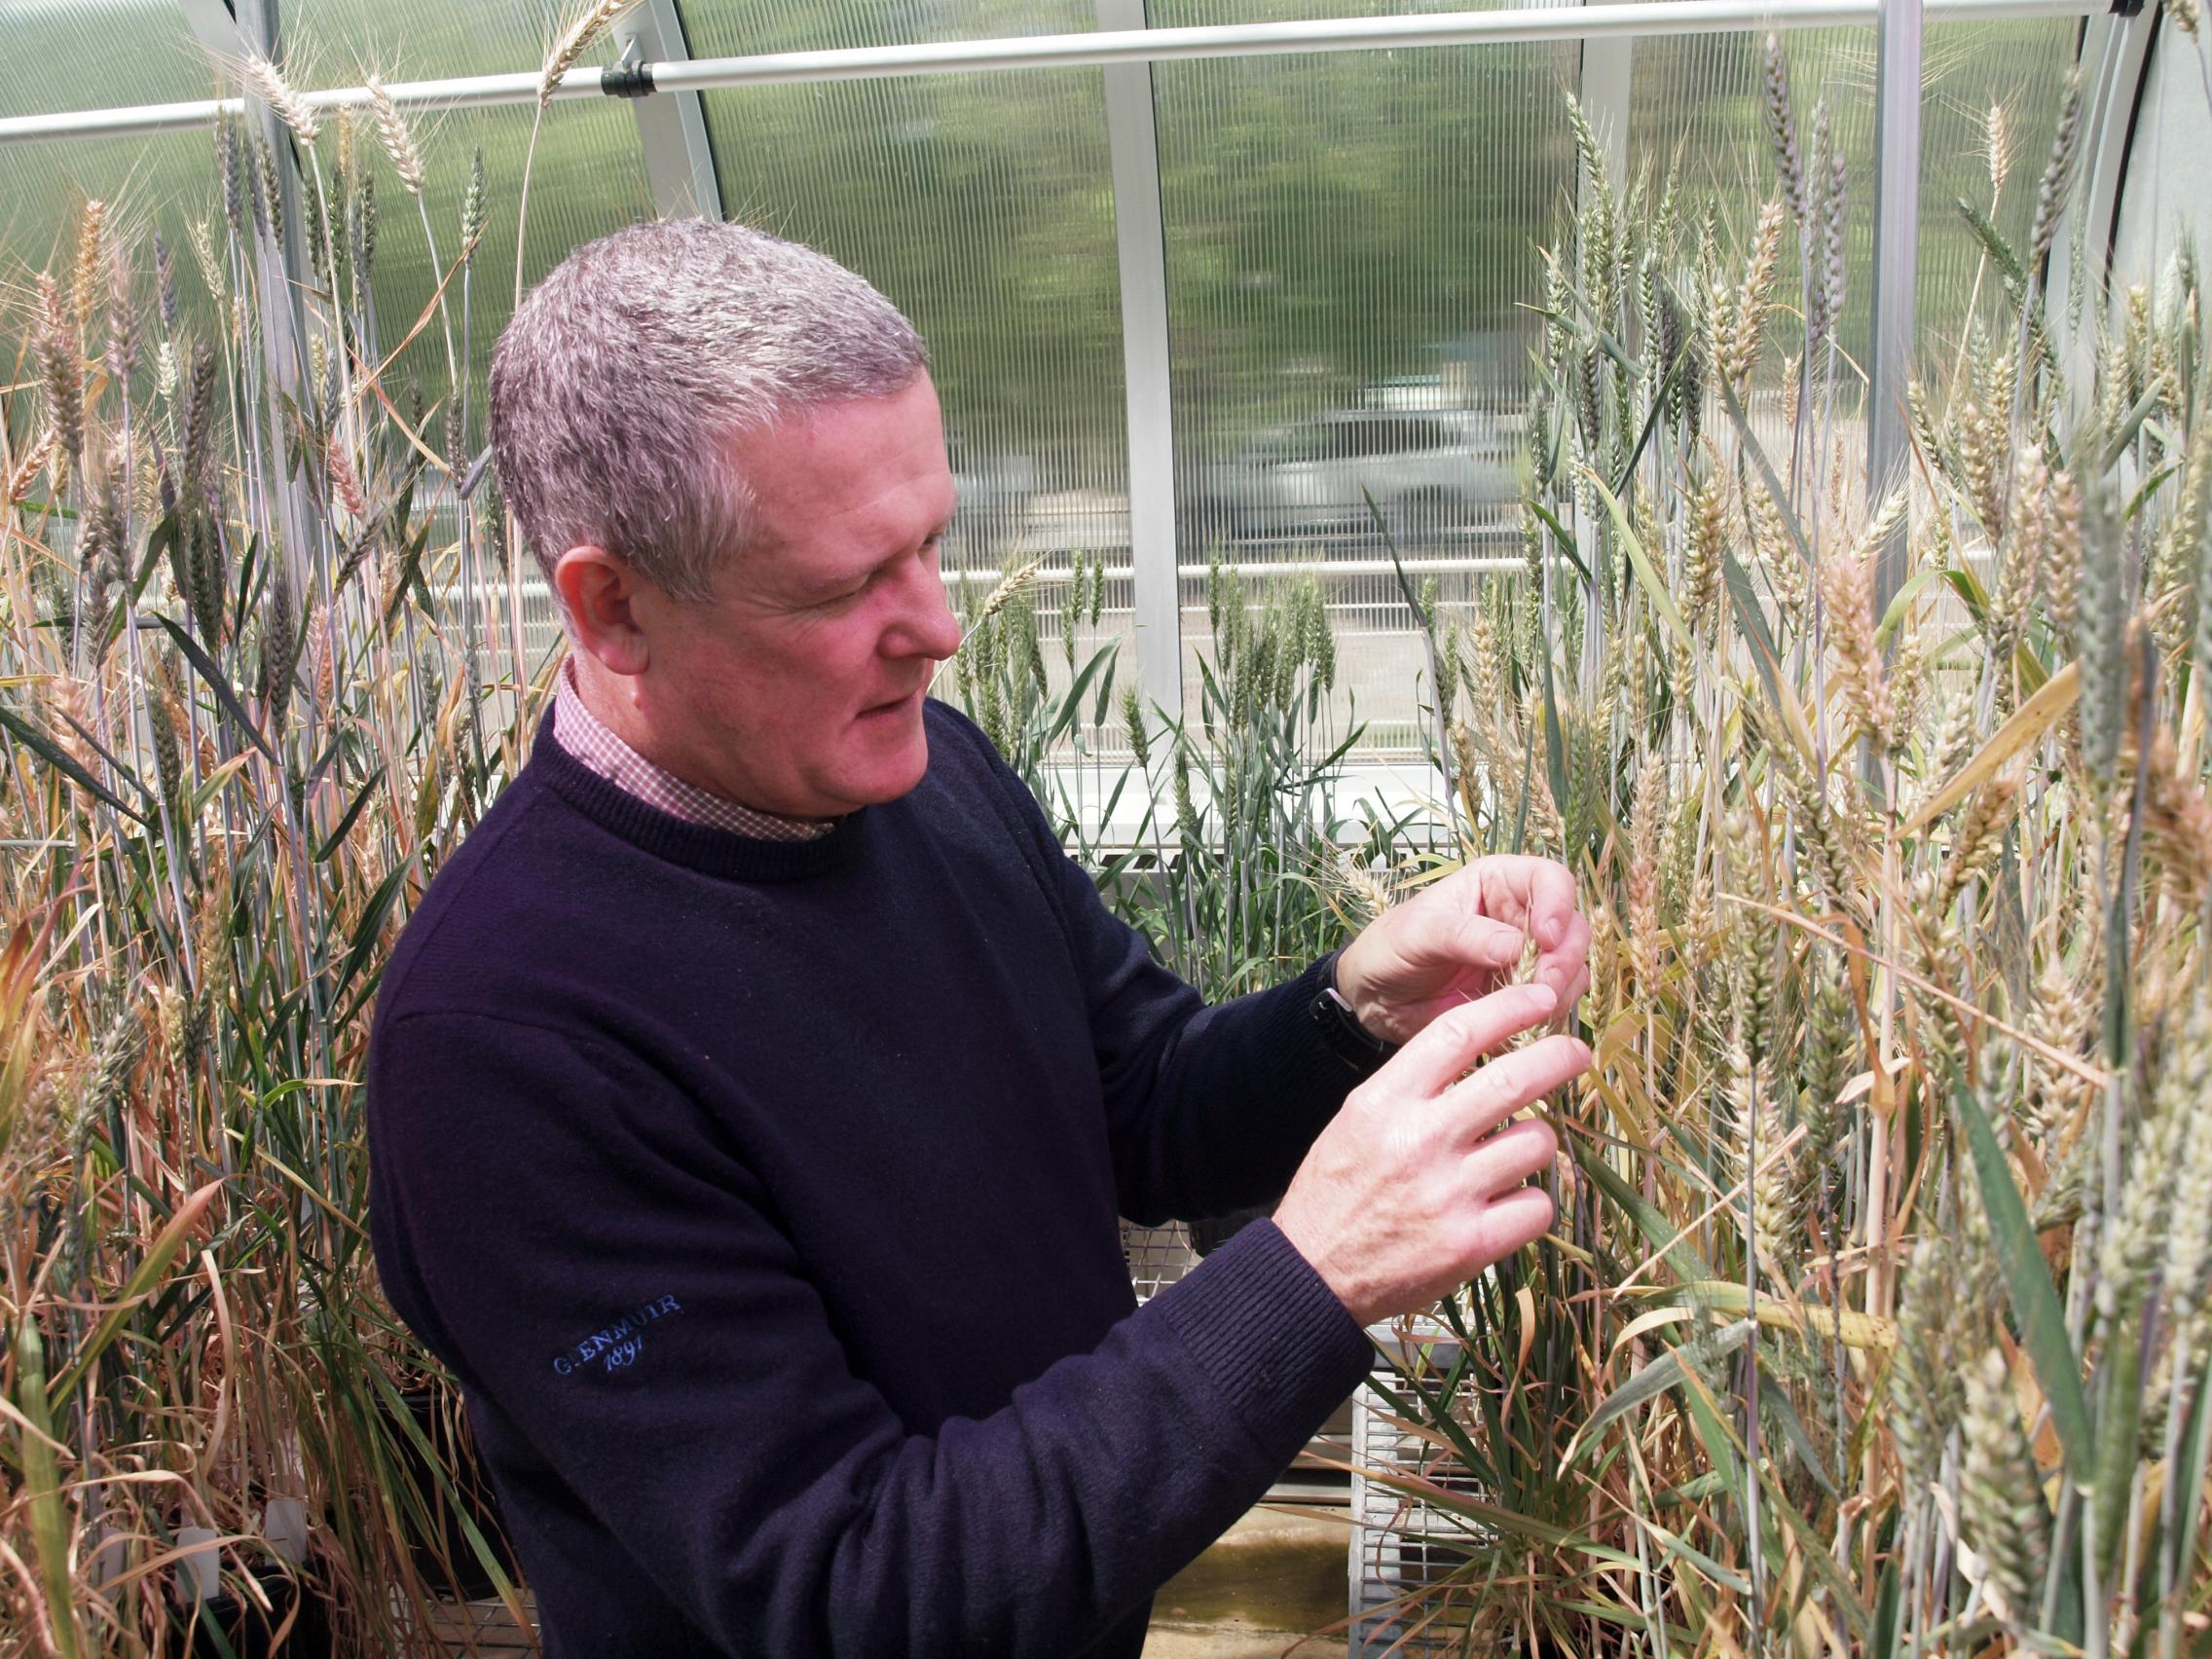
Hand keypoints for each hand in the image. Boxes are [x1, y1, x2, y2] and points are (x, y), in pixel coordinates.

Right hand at [1273, 981, 1590, 1325]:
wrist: (1312, 1275)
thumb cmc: (1339, 1191)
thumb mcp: (1358, 1120)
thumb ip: (1412, 1085)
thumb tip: (1482, 1049)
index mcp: (1384, 1101)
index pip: (1458, 1032)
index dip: (1510, 1008)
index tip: (1540, 1000)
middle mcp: (1419, 1140)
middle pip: (1513, 1078)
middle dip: (1558, 1056)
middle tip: (1575, 1052)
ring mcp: (1449, 1193)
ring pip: (1536, 1142)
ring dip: (1537, 1141)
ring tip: (1516, 1151)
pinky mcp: (1471, 1244)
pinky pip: (1537, 1205)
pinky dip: (1531, 1202)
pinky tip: (1509, 1204)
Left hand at [1333, 855, 1589, 1048]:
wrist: (1375, 998)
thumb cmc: (1391, 947)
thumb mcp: (1419, 932)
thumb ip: (1465, 935)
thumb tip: (1516, 946)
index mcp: (1498, 884)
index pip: (1550, 879)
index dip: (1558, 905)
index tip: (1545, 938)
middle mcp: (1520, 918)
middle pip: (1572, 929)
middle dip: (1563, 960)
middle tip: (1543, 988)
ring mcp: (1525, 960)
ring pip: (1571, 971)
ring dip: (1558, 994)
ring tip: (1526, 1011)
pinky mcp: (1522, 998)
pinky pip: (1554, 1008)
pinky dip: (1545, 1020)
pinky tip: (1518, 1031)